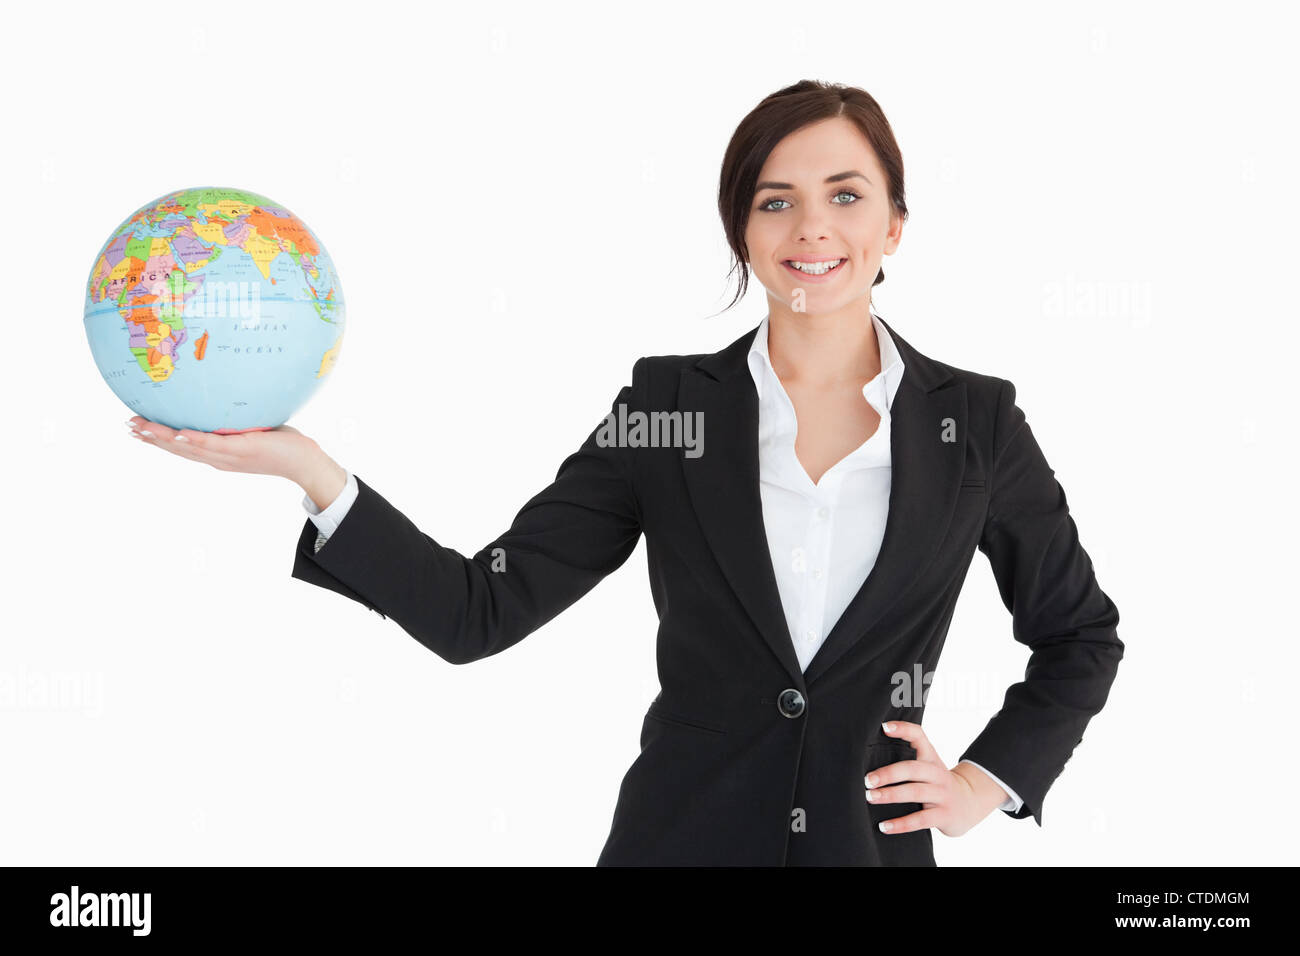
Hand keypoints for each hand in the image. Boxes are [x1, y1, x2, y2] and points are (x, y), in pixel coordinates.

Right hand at [125, 415, 324, 485]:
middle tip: (127, 425)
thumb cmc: (282, 444)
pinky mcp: (243, 450)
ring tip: (141, 428)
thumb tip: (226, 394)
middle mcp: (219, 458)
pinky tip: (177, 433)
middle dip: (151, 438)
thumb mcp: (252, 429)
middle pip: (178, 449)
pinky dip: (194, 440)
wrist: (304, 463)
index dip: (158, 440)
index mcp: (219, 455)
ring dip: (163, 438)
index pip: (182, 447)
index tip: (136, 430)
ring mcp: (229, 456)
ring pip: (189, 447)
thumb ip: (236, 419)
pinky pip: (214, 444)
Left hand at [864, 720, 1009, 837]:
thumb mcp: (927, 765)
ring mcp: (943, 794)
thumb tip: (869, 752)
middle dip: (888, 773)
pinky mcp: (945, 815)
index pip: (919, 736)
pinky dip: (901, 824)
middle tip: (867, 780)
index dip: (903, 729)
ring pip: (915, 792)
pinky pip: (921, 820)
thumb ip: (907, 756)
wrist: (970, 803)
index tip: (884, 727)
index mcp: (930, 757)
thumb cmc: (937, 782)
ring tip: (870, 798)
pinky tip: (884, 827)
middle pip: (913, 768)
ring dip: (891, 795)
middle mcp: (937, 773)